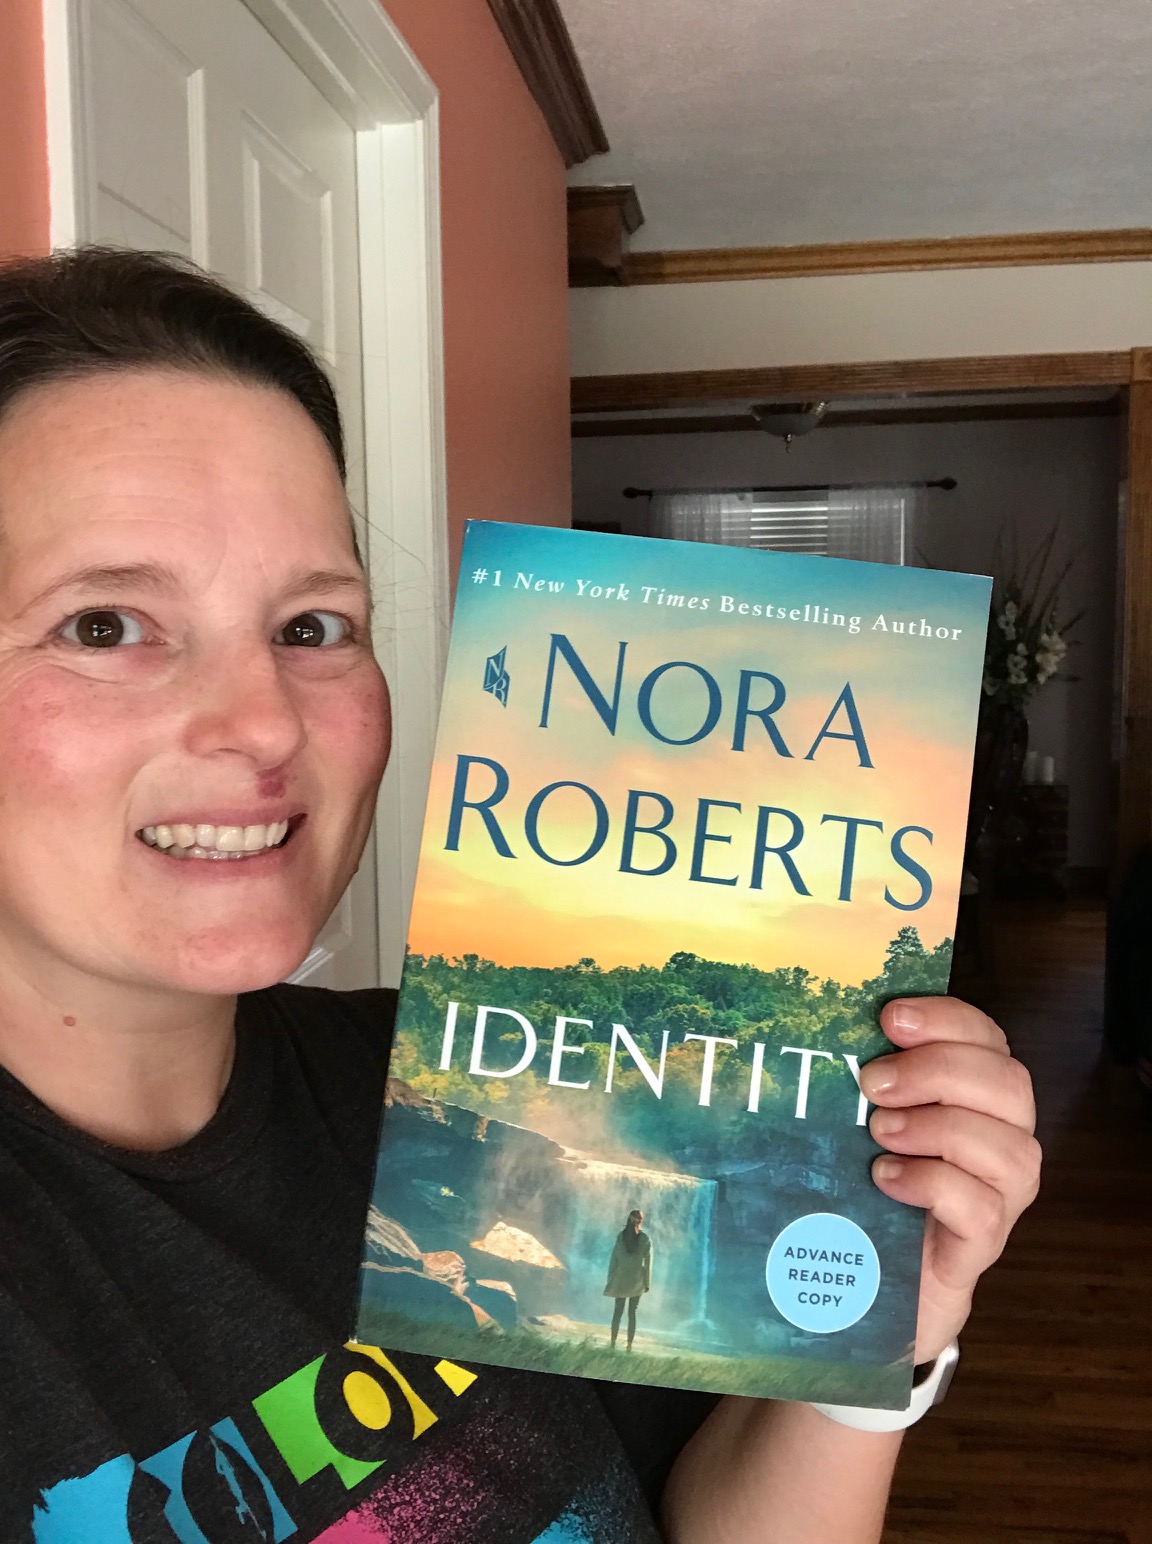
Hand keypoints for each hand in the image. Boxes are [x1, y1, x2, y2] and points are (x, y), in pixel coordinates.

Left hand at [860, 997, 1039, 1361]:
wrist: (871, 1282)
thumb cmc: (866, 1187)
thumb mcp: (861, 1122)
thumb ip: (867, 1081)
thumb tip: (827, 1030)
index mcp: (978, 1095)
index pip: (987, 1039)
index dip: (947, 1019)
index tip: (890, 1017)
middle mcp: (1004, 1140)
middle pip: (1010, 1084)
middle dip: (939, 1070)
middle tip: (872, 1083)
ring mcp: (1002, 1196)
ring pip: (1009, 1147)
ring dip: (939, 1128)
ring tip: (880, 1132)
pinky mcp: (983, 1245)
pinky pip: (983, 1208)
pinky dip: (932, 1184)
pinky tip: (885, 1179)